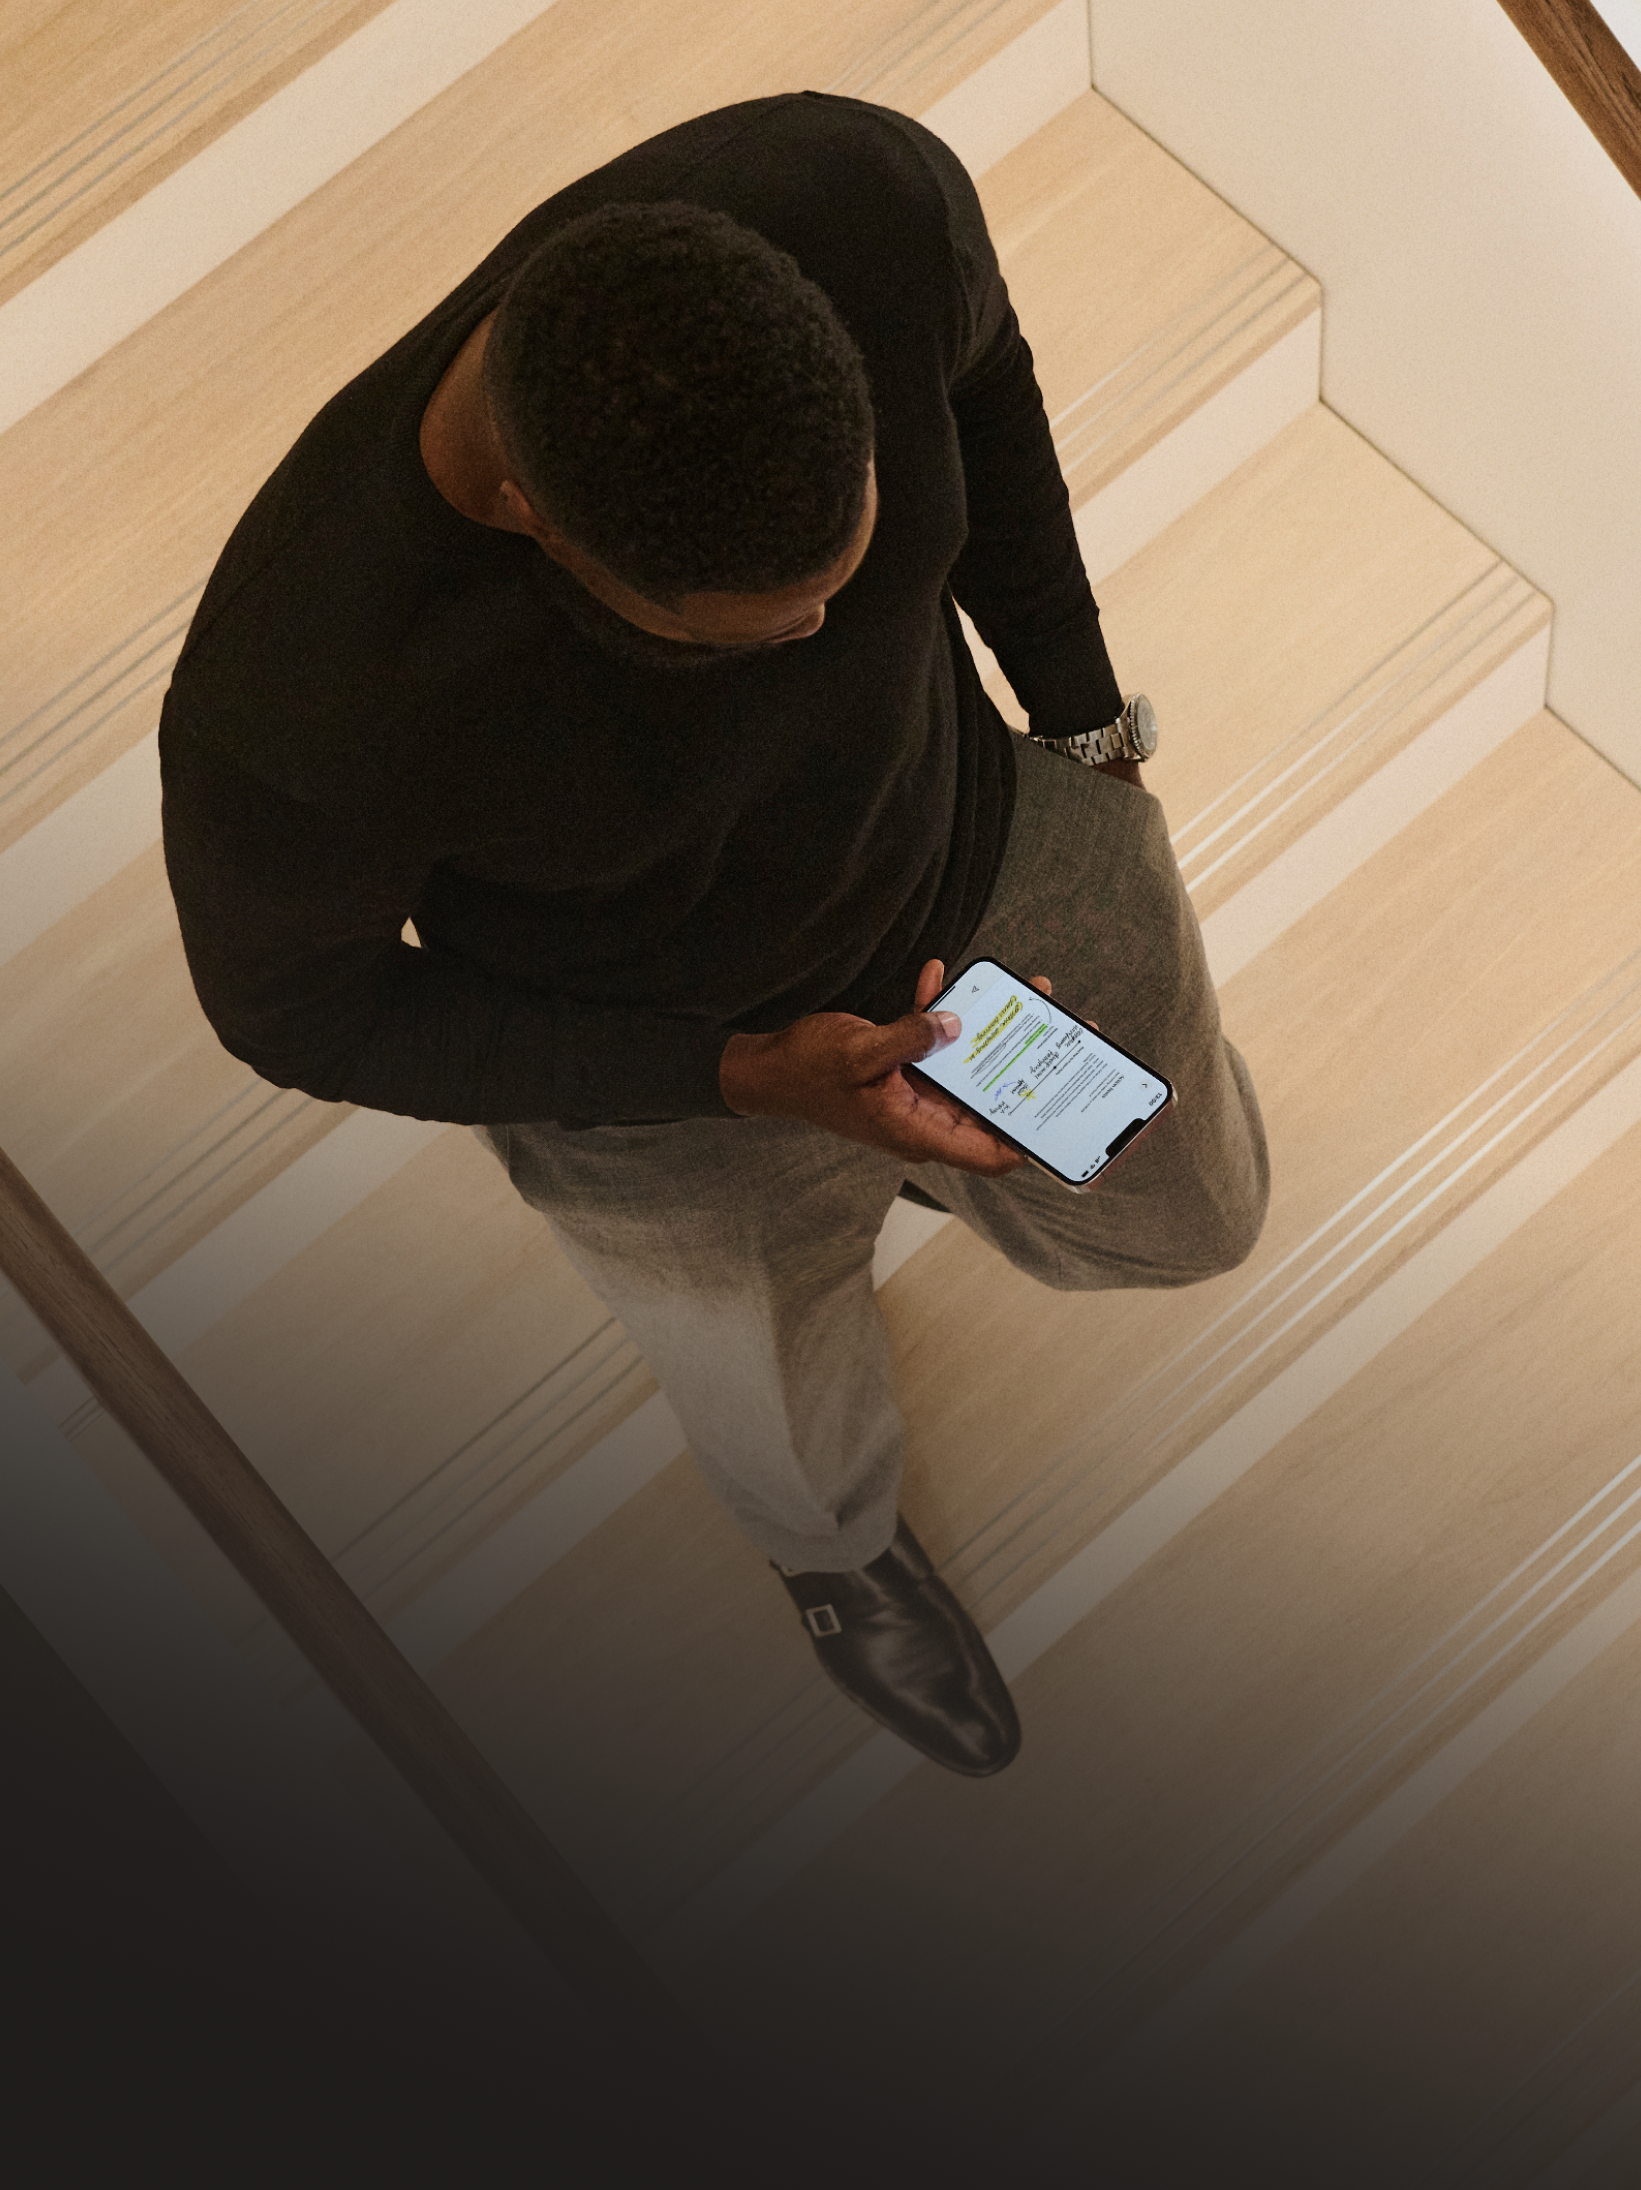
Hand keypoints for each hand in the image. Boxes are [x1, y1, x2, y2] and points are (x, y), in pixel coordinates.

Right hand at [719, 958, 1061, 1174]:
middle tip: (1061, 1031)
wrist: (766, 1068)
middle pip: (992, 1103)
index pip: (991, 1152)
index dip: (1032, 1141)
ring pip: (971, 1068)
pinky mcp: (903, 1068)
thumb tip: (954, 1023)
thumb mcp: (858, 1053)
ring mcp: (916, 1093)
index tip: (1067, 1115)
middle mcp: (925, 1118)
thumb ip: (909, 1038)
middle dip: (1026, 1069)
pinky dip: (942, 1010)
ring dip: (993, 1031)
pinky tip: (943, 975)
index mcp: (918, 1131)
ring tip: (1021, 994)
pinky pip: (936, 1042)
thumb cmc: (805, 1072)